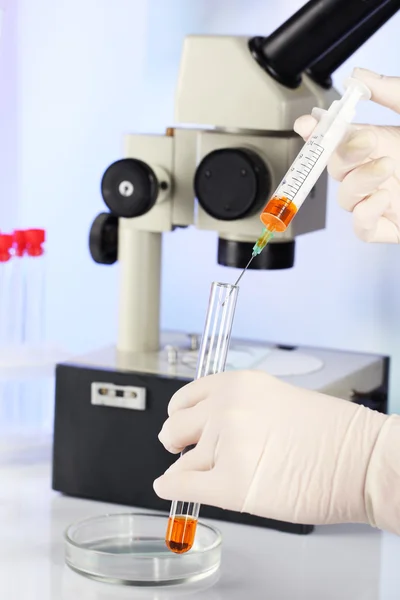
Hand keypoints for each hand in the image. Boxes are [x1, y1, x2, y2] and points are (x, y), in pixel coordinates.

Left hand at [154, 370, 387, 525]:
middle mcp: (226, 408)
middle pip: (174, 427)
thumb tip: (208, 426)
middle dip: (177, 441)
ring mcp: (226, 446)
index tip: (183, 424)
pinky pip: (181, 486)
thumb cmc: (332, 434)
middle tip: (185, 450)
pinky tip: (170, 488)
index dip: (182, 416)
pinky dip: (172, 489)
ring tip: (214, 474)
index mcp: (237, 384)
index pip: (185, 398)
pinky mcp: (231, 485)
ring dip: (191, 470)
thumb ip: (237, 407)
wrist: (363, 460)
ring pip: (181, 462)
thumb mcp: (275, 398)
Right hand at [294, 68, 399, 242]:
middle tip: (365, 143)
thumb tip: (357, 77)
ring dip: (358, 183)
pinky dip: (366, 215)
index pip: (341, 138)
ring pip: (345, 198)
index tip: (308, 123)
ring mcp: (384, 201)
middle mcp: (380, 172)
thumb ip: (390, 93)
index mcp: (384, 143)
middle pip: (337, 168)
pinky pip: (362, 228)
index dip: (320, 131)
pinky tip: (384, 199)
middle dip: (341, 155)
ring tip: (386, 170)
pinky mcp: (391, 227)